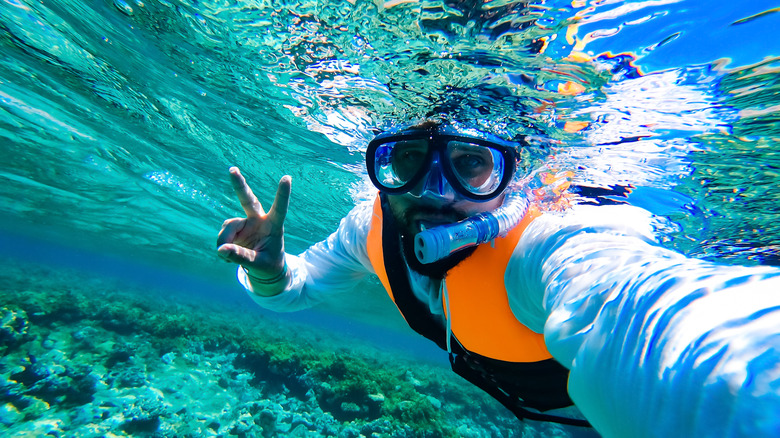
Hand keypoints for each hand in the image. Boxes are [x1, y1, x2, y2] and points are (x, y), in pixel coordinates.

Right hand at [216, 167, 290, 281]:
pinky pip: (222, 237)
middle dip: (239, 185)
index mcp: (274, 226)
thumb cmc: (268, 265)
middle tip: (232, 170)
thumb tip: (221, 250)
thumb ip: (242, 257)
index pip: (279, 209)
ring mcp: (245, 223)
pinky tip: (228, 256)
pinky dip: (222, 248)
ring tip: (228, 258)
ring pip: (228, 227)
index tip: (287, 177)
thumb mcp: (259, 265)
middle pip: (248, 200)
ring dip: (225, 242)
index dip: (282, 194)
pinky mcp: (233, 229)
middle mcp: (258, 221)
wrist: (264, 270)